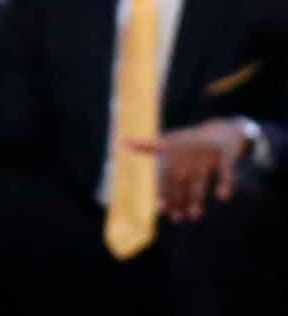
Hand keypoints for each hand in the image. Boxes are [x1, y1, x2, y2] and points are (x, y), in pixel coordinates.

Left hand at [133, 120, 252, 219]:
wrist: (220, 130)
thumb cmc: (190, 140)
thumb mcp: (170, 142)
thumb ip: (149, 147)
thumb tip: (124, 142)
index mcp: (173, 151)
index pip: (165, 174)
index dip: (163, 191)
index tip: (159, 209)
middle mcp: (188, 154)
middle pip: (180, 181)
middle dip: (177, 199)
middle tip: (175, 219)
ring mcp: (206, 155)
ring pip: (199, 180)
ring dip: (196, 198)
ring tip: (194, 216)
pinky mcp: (225, 155)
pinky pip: (226, 172)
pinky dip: (225, 183)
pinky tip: (222, 197)